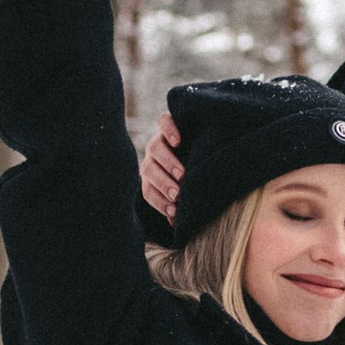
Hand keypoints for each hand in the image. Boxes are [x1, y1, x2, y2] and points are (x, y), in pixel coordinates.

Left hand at [139, 111, 182, 226]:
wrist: (195, 136)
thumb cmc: (190, 171)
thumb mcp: (183, 188)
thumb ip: (179, 202)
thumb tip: (177, 223)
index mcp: (152, 176)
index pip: (148, 191)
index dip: (159, 202)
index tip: (174, 211)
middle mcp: (152, 158)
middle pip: (148, 170)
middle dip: (162, 184)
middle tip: (176, 194)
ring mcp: (159, 138)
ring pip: (155, 148)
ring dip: (166, 162)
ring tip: (181, 174)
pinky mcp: (169, 121)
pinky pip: (164, 121)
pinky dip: (169, 130)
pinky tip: (178, 141)